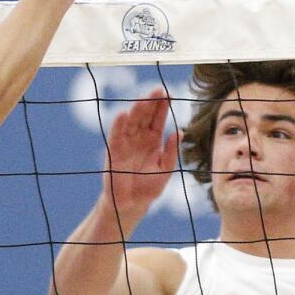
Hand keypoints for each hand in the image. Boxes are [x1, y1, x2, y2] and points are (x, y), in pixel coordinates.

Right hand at [101, 88, 179, 220]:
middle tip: (158, 90)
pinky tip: (122, 114)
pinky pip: (116, 136)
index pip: (157, 118)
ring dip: (136, 110)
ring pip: (131, 122)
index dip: (162, 106)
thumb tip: (180, 132)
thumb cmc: (149, 187)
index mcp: (153, 140)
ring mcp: (125, 143)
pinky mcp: (114, 152)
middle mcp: (138, 138)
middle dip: (150, 103)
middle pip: (144, 115)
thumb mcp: (165, 170)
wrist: (131, 204)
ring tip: (143, 98)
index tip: (169, 94)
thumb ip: (172, 152)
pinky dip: (118, 125)